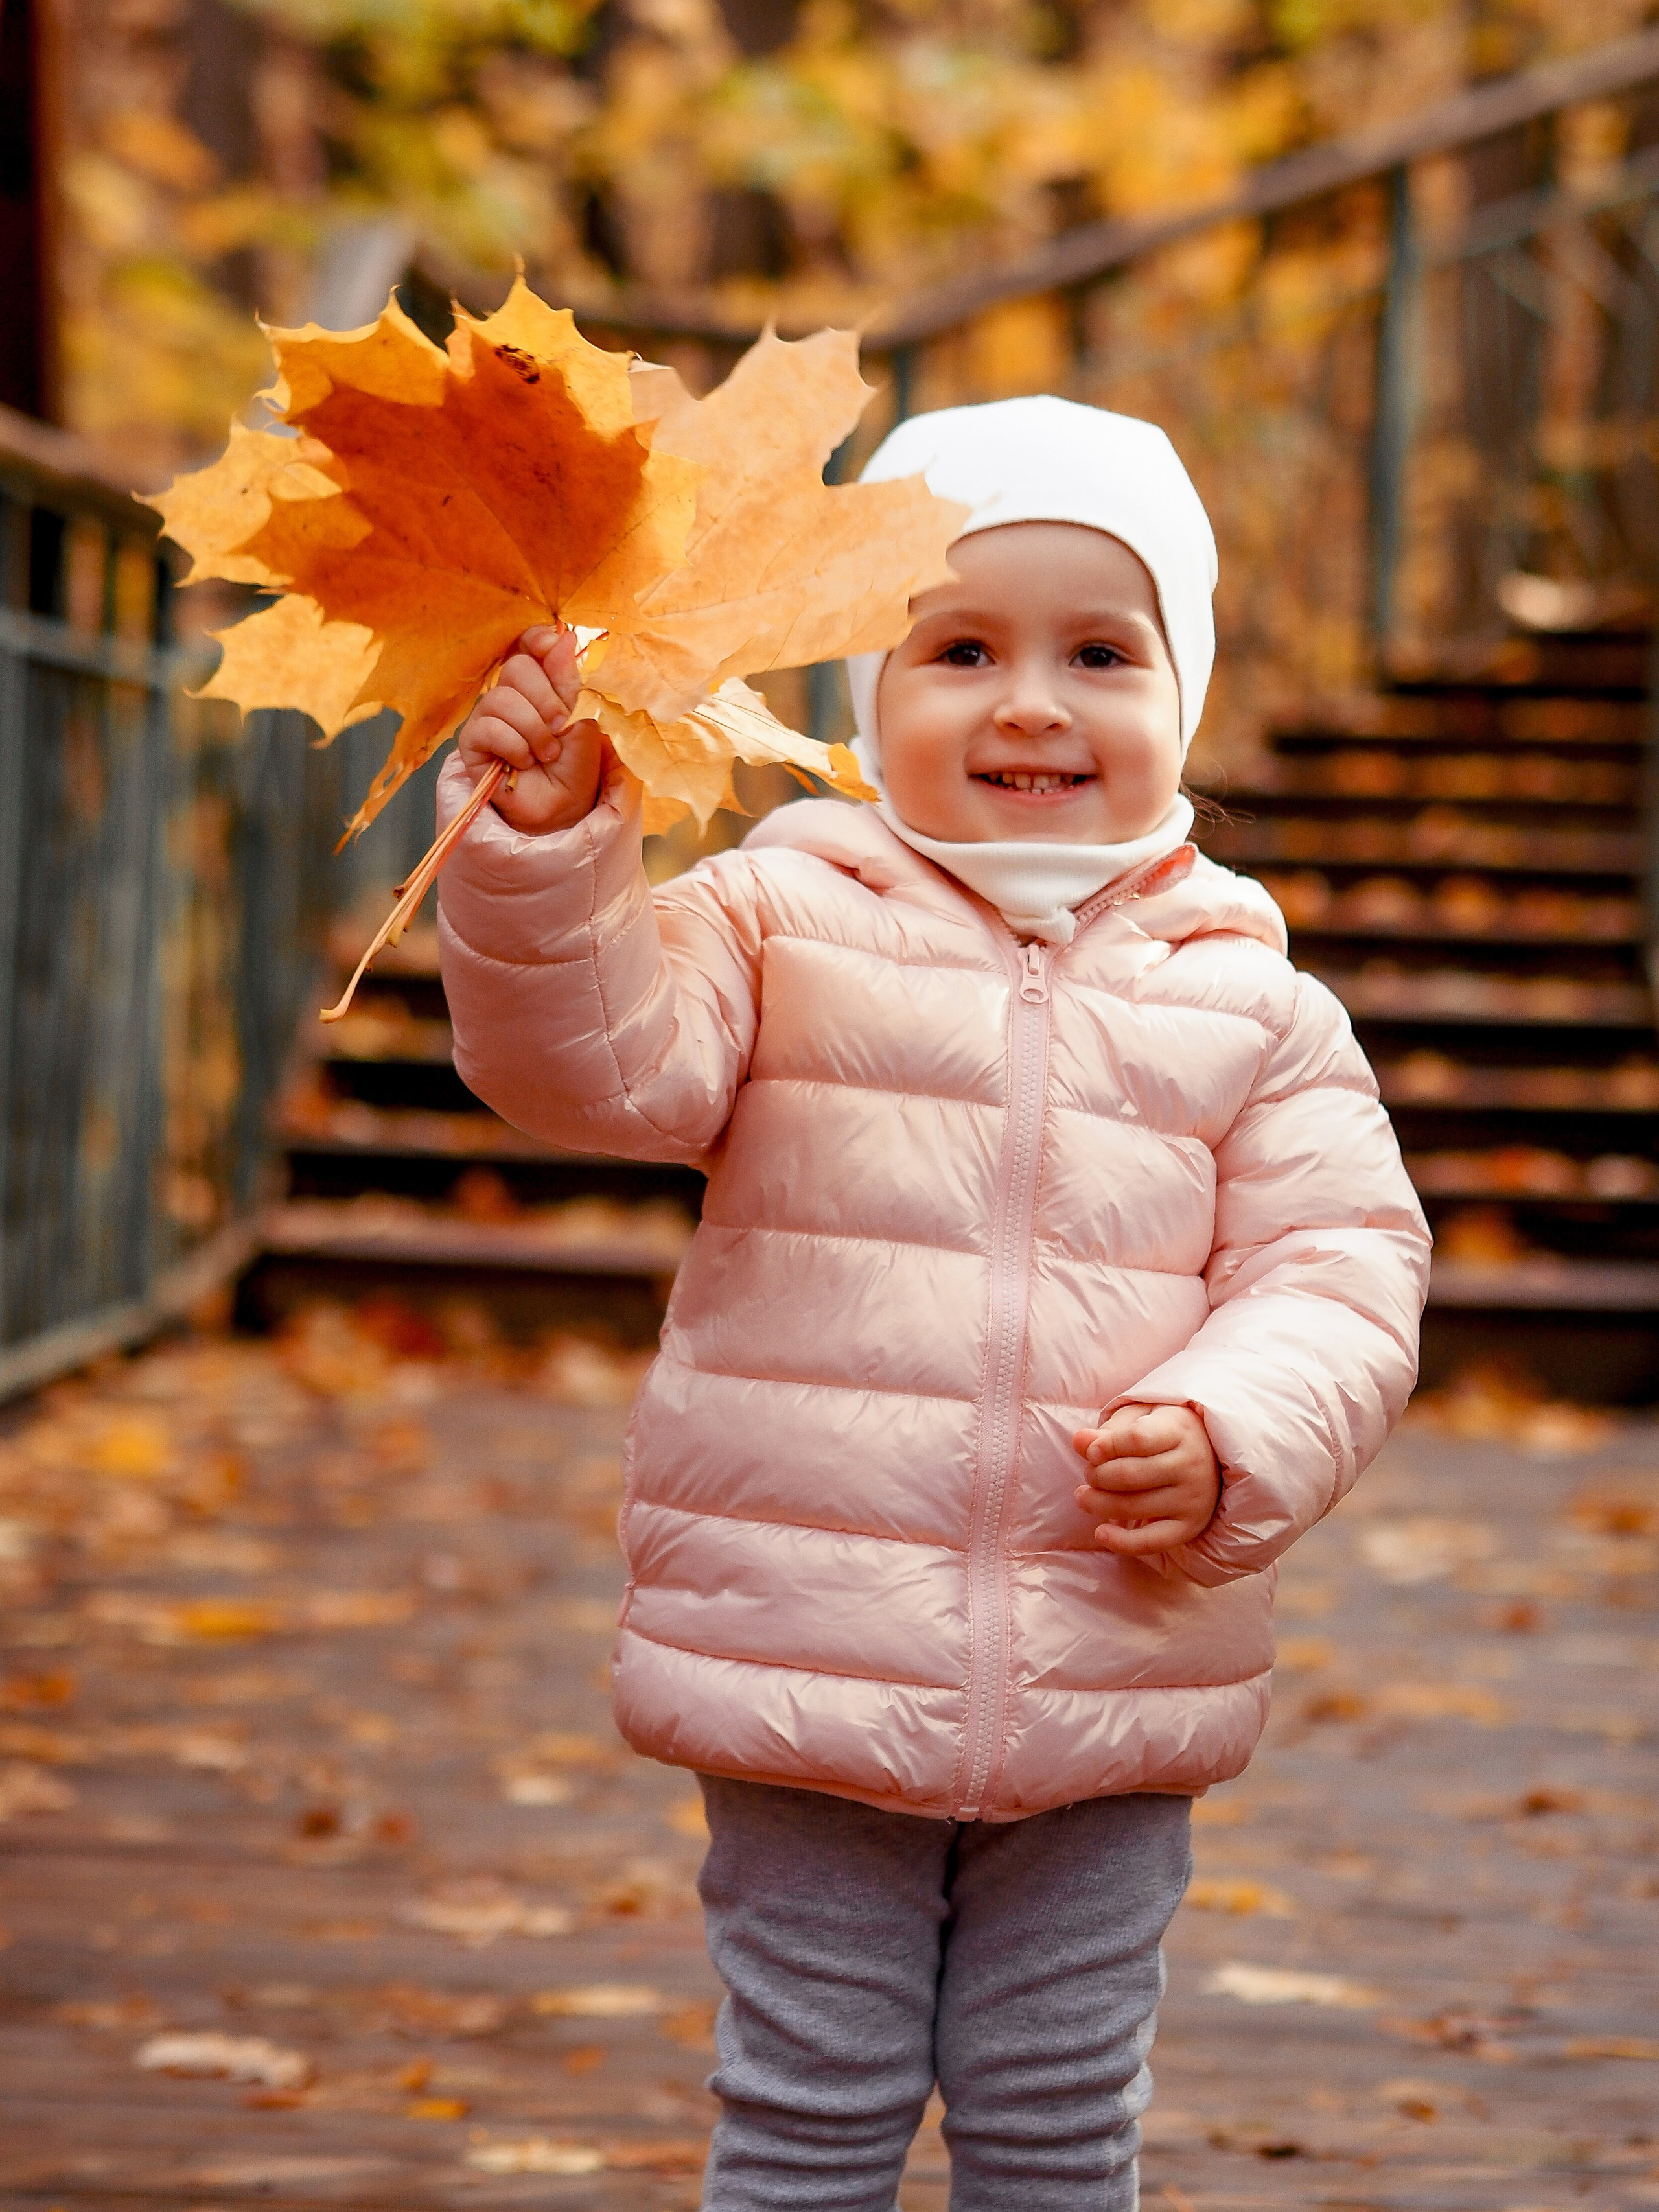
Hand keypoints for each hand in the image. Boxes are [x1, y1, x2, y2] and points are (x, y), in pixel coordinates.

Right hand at [457, 623, 603, 833]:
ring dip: (533, 730)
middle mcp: (509, 694)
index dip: (537, 640)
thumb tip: (562, 637)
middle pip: (517, 668)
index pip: (527, 645)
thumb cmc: (572, 765)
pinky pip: (488, 728)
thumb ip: (568, 681)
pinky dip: (514, 747)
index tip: (554, 645)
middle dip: (546, 699)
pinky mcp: (471, 742)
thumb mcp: (580, 719)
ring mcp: (487, 717)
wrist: (562, 807)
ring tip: (546, 753)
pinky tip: (522, 763)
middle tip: (559, 727)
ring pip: (502, 699)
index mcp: (537, 684)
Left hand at [1072, 1403, 1219, 1557]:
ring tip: (1084, 1496)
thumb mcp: (1140, 1418)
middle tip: (1089, 1473)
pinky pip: (1152, 1541)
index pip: (1137, 1439)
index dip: (1107, 1446)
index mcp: (1179, 1430)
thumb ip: (1109, 1430)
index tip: (1091, 1452)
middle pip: (1130, 1475)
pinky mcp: (1189, 1526)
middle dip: (1098, 1475)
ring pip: (1134, 1507)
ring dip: (1099, 1503)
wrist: (1210, 1457)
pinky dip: (1122, 1542)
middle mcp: (1191, 1464)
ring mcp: (1192, 1498)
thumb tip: (1079, 1441)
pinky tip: (1101, 1533)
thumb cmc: (1163, 1432)